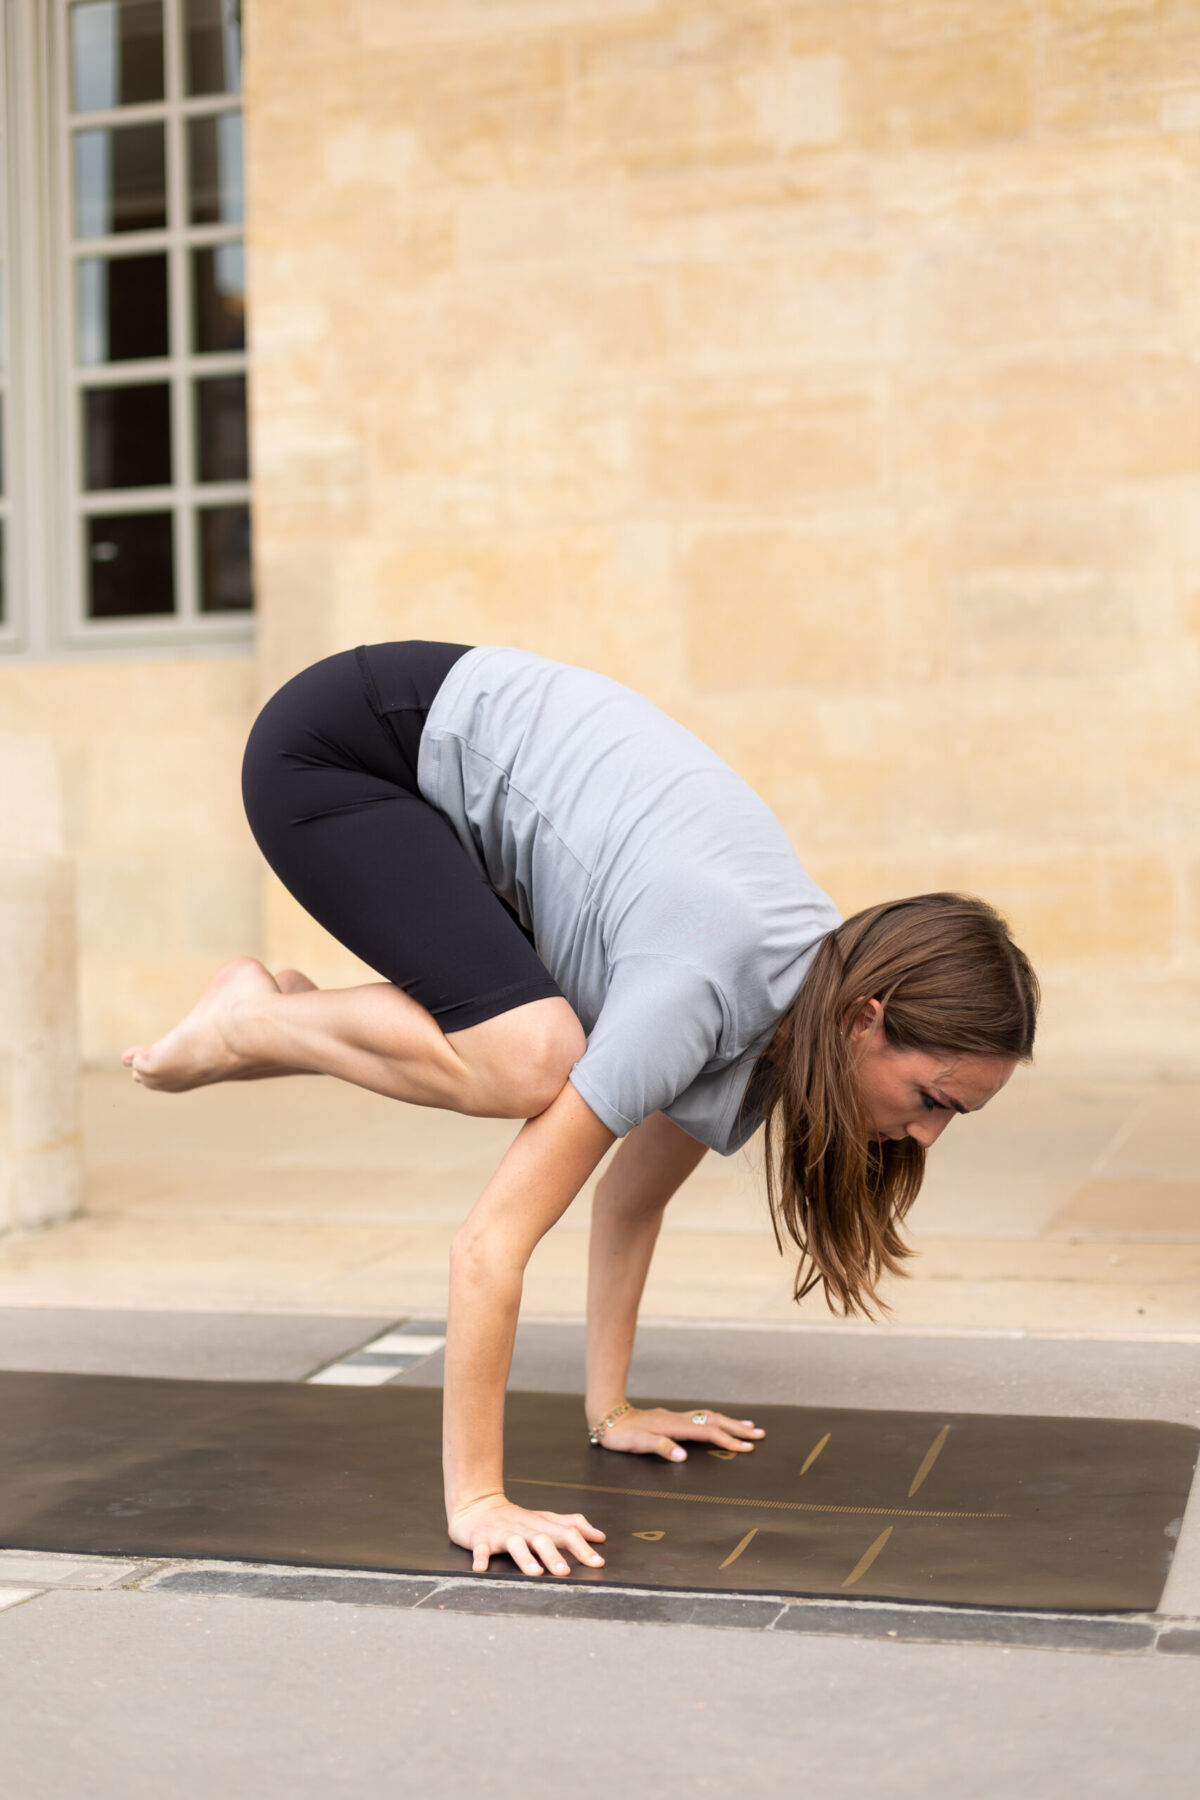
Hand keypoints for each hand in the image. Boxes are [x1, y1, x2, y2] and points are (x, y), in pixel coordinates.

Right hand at [449, 1492, 606, 1577]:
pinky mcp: (481, 1539)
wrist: (478, 1505)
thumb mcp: (545, 1520)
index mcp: (541, 1526)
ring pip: (515, 1544)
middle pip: (542, 1539)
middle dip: (554, 1555)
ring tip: (535, 1572)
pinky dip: (481, 1557)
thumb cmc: (516, 1518)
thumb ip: (572, 1526)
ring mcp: (502, 1534)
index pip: (566, 1533)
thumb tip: (600, 1536)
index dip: (582, 1547)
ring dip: (525, 1558)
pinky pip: (481, 1548)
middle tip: (565, 1572)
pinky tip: (481, 1568)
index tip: (597, 1562)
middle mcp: (524, 1529)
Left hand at [592, 1405, 764, 1461]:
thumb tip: (683, 1456)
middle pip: (715, 1421)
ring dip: (730, 1422)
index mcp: (674, 1427)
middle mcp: (679, 1419)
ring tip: (748, 1427)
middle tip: (759, 1434)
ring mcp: (676, 1418)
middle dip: (738, 1428)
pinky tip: (719, 1423)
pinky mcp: (672, 1419)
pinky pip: (701, 1418)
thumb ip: (661, 1448)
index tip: (746, 1448)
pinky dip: (716, 1420)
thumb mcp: (638, 1443)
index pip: (708, 1433)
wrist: (608, 1415)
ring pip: (709, 1417)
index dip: (727, 1440)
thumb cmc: (621, 1434)